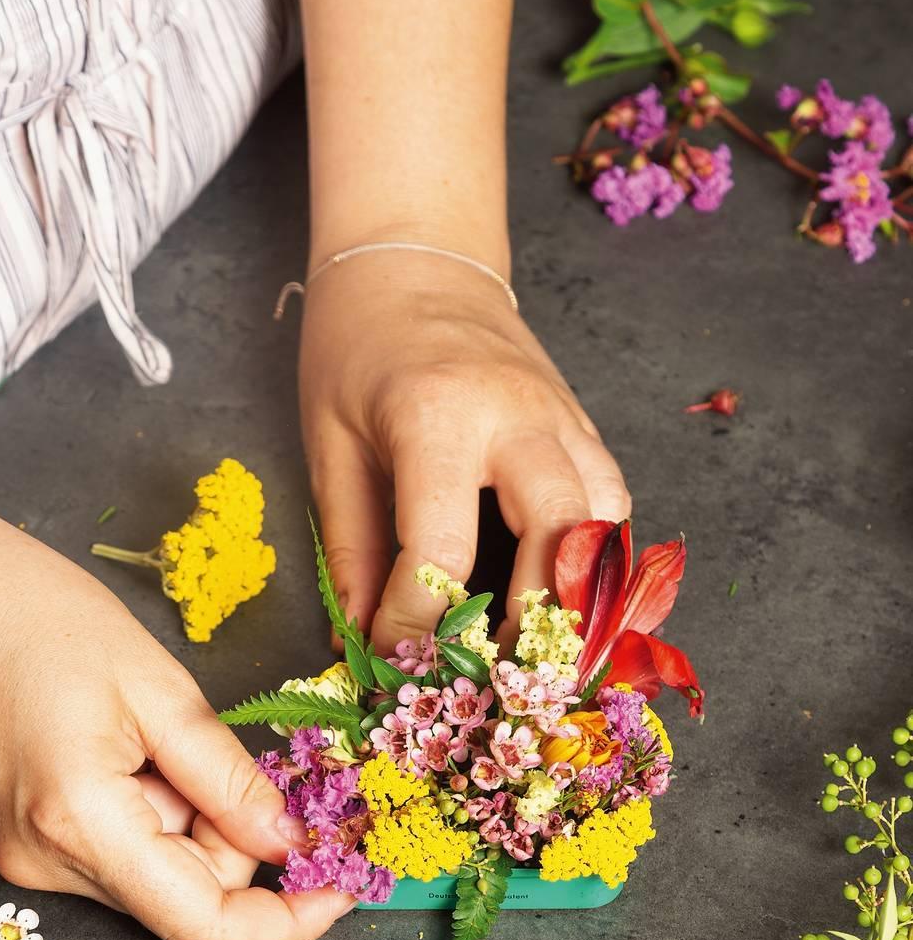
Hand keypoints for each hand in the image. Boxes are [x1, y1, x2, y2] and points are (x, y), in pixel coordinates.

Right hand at [0, 451, 352, 939]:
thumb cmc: (27, 612)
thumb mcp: (155, 685)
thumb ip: (227, 777)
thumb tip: (287, 845)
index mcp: (80, 826)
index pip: (203, 925)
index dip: (286, 921)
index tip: (343, 887)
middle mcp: (46, 865)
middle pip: (187, 896)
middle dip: (238, 840)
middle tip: (249, 753)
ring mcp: (27, 857)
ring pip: (158, 872)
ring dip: (194, 818)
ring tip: (161, 727)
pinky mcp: (23, 838)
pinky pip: (121, 848)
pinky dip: (157, 809)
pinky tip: (136, 742)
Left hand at [298, 252, 630, 650]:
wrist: (417, 257)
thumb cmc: (357, 347)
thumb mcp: (329, 443)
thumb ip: (351, 546)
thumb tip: (362, 640)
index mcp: (439, 417)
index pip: (443, 549)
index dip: (419, 622)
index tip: (394, 662)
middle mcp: (518, 417)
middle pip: (561, 535)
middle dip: (537, 622)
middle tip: (502, 681)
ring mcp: (562, 418)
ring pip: (605, 522)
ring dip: (580, 594)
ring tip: (539, 652)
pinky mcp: (582, 425)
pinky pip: (610, 502)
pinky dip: (593, 557)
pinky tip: (560, 595)